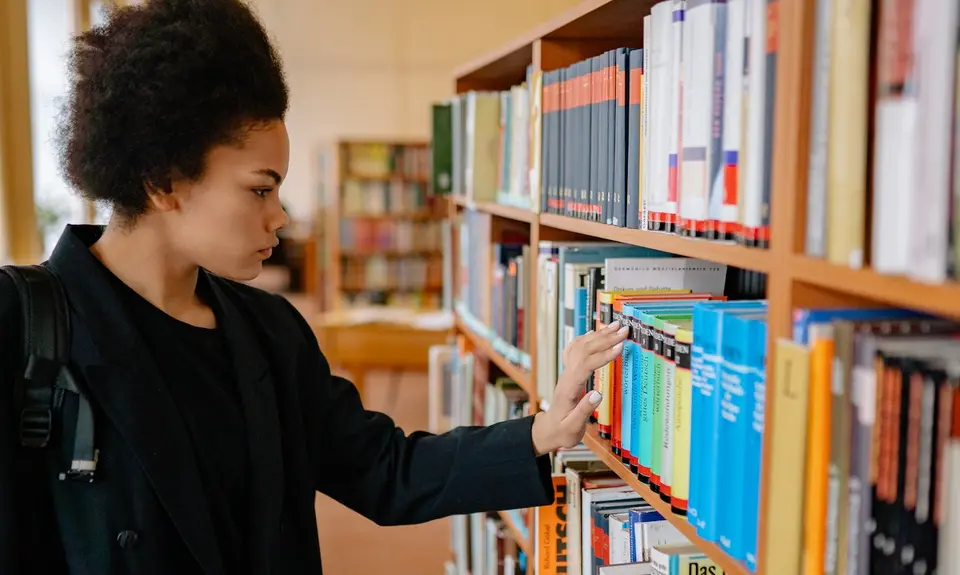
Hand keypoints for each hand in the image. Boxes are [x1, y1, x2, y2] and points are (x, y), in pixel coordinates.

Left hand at [531, 320, 629, 454]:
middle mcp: (566, 376)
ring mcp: (566, 372)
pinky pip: (575, 350)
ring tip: (616, 326)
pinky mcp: (569, 372)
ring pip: (580, 347)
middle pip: (584, 350)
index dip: (603, 355)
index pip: (585, 365)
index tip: (620, 347)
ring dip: (598, 335)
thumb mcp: (573, 428)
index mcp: (568, 388)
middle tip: (624, 330)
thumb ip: (584, 411)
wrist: (548, 429)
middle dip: (605, 338)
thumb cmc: (562, 431)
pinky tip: (595, 333)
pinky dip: (586, 339)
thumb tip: (598, 394)